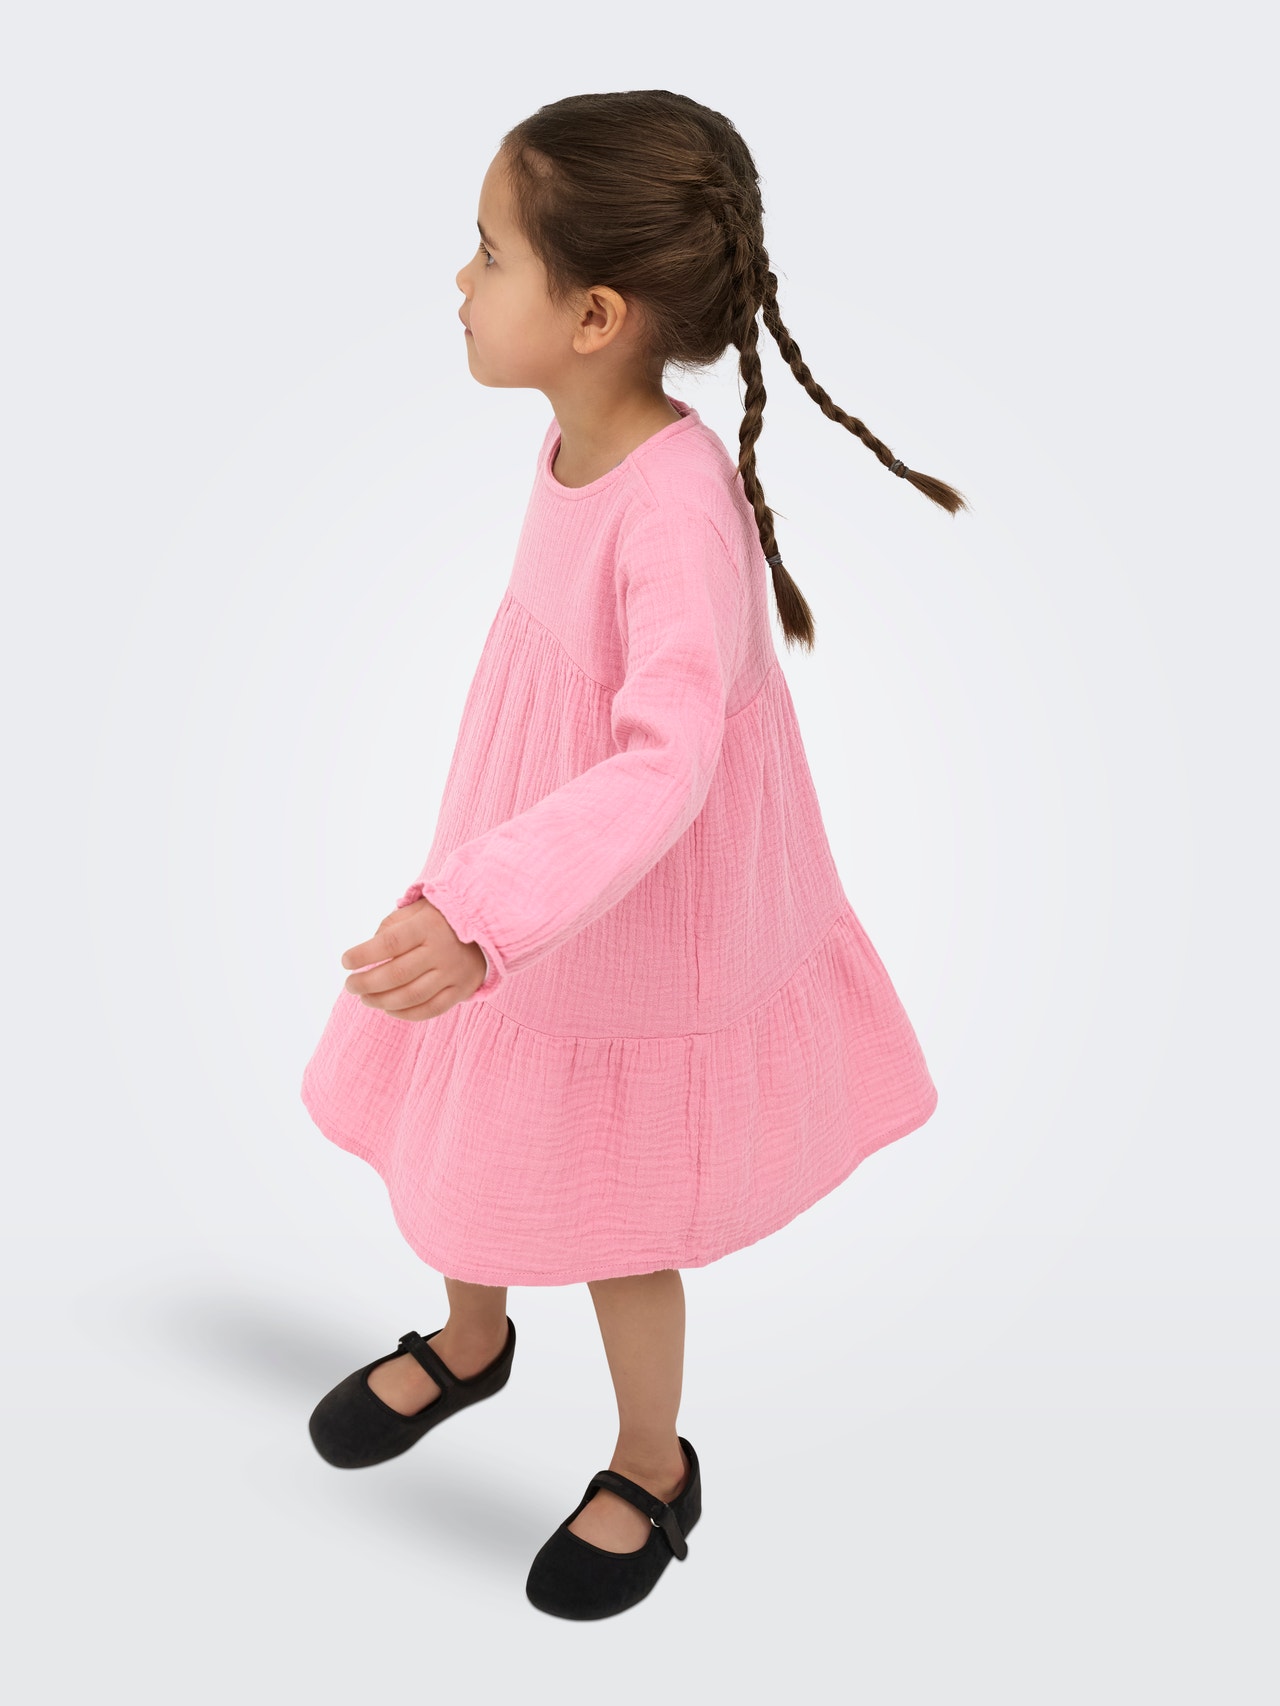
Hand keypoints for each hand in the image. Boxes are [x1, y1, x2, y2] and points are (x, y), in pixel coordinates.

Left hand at [340, 897, 486, 1021]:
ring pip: (411, 996)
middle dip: (366, 983)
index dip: (363, 955)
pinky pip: (430, 1010)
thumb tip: (367, 954)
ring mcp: (452, 973)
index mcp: (427, 926)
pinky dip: (405, 1014)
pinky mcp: (461, 990)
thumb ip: (390, 928)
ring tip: (365, 998)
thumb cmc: (440, 919)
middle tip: (350, 985)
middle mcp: (441, 951)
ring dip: (381, 1001)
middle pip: (397, 974)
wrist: (488, 927)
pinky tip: (388, 1009)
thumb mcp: (416, 911)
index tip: (346, 961)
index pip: (389, 943)